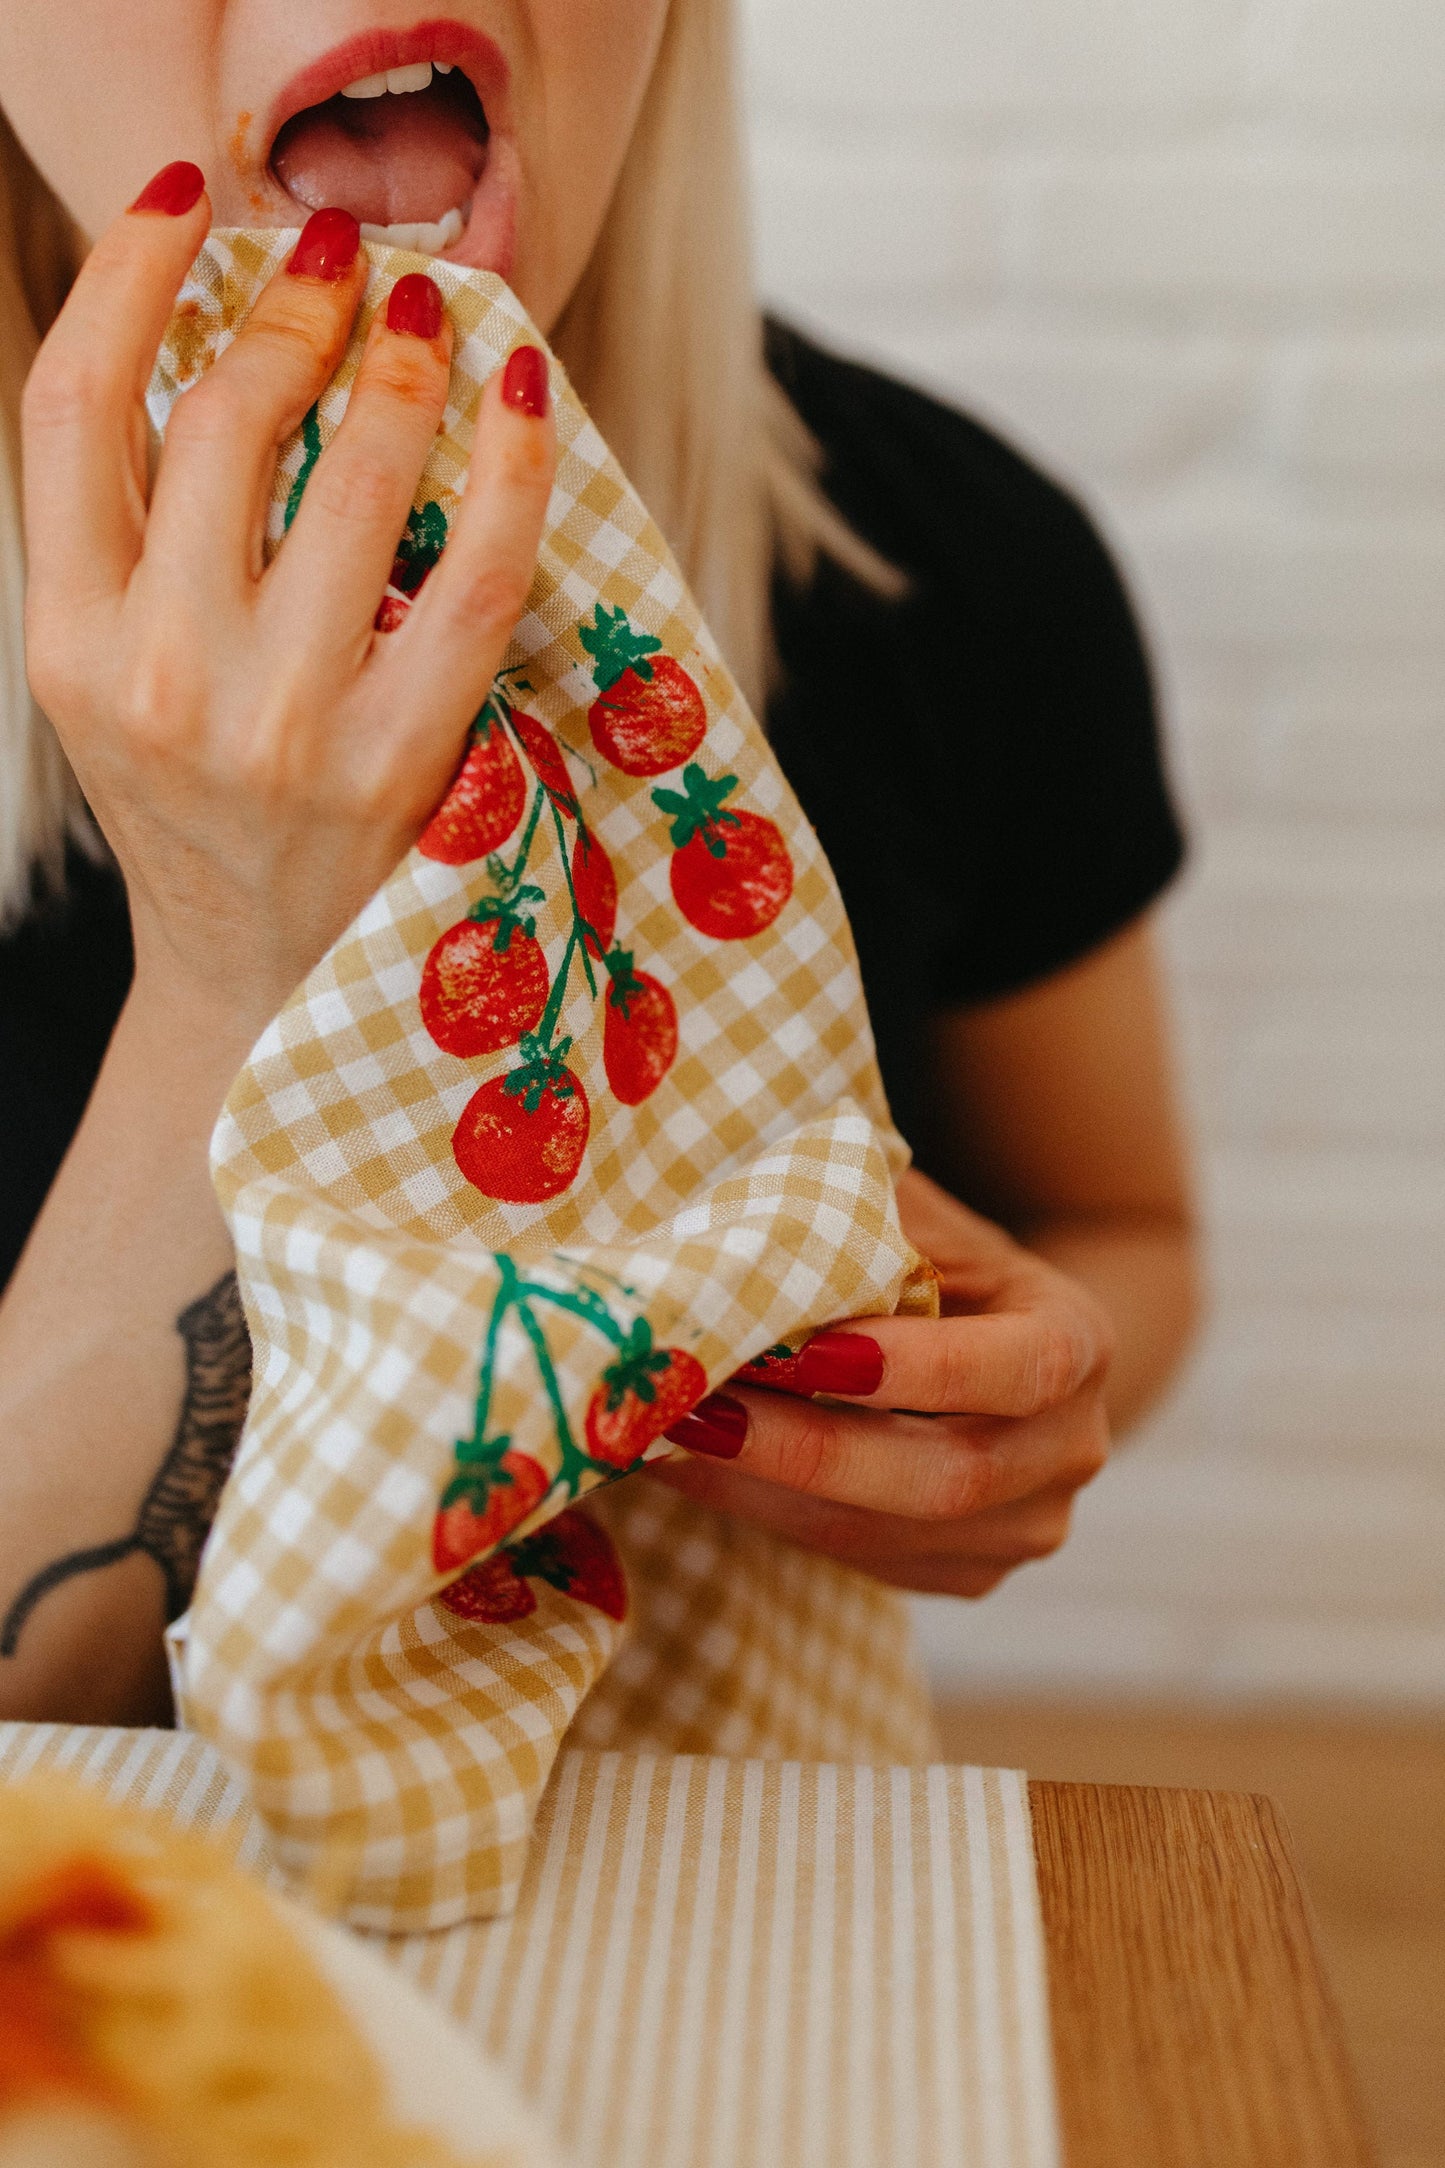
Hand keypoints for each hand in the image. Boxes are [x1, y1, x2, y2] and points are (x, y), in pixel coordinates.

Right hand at [22, 172, 555, 1047]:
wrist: (258, 990)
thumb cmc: (202, 813)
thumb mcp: (118, 683)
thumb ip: (140, 543)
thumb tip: (227, 351)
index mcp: (68, 641)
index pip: (73, 405)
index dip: (125, 273)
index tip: (180, 200)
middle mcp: (160, 675)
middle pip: (224, 419)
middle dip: (291, 307)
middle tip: (340, 262)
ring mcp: (281, 724)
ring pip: (354, 477)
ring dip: (402, 361)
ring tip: (426, 312)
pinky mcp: (398, 762)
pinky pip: (472, 573)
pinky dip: (508, 466)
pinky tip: (521, 398)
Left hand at [652, 1167, 1114, 1596]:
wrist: (1005, 1348)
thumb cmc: (946, 1261)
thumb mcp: (927, 1222)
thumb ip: (866, 1219)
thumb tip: (751, 1209)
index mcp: (1080, 1345)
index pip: (1014, 1370)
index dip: (911, 1368)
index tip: (797, 1348)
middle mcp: (1071, 1452)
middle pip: (945, 1478)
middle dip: (805, 1448)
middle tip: (693, 1408)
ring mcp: (1023, 1529)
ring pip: (883, 1534)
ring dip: (762, 1488)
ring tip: (665, 1436)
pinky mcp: (963, 1573)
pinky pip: (856, 1558)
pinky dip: (764, 1511)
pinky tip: (691, 1466)